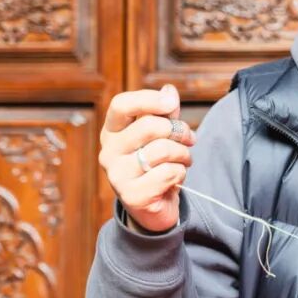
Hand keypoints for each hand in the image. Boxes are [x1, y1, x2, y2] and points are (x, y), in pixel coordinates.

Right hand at [98, 85, 195, 231]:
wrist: (155, 207)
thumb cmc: (157, 164)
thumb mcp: (162, 135)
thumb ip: (165, 113)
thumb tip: (169, 91)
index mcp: (112, 132)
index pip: (121, 105)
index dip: (148, 99)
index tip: (171, 104)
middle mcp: (108, 152)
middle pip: (149, 125)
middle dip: (179, 130)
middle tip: (189, 140)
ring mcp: (117, 175)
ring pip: (162, 150)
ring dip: (184, 154)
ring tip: (184, 161)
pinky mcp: (132, 196)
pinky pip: (169, 172)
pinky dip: (181, 173)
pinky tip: (175, 179)